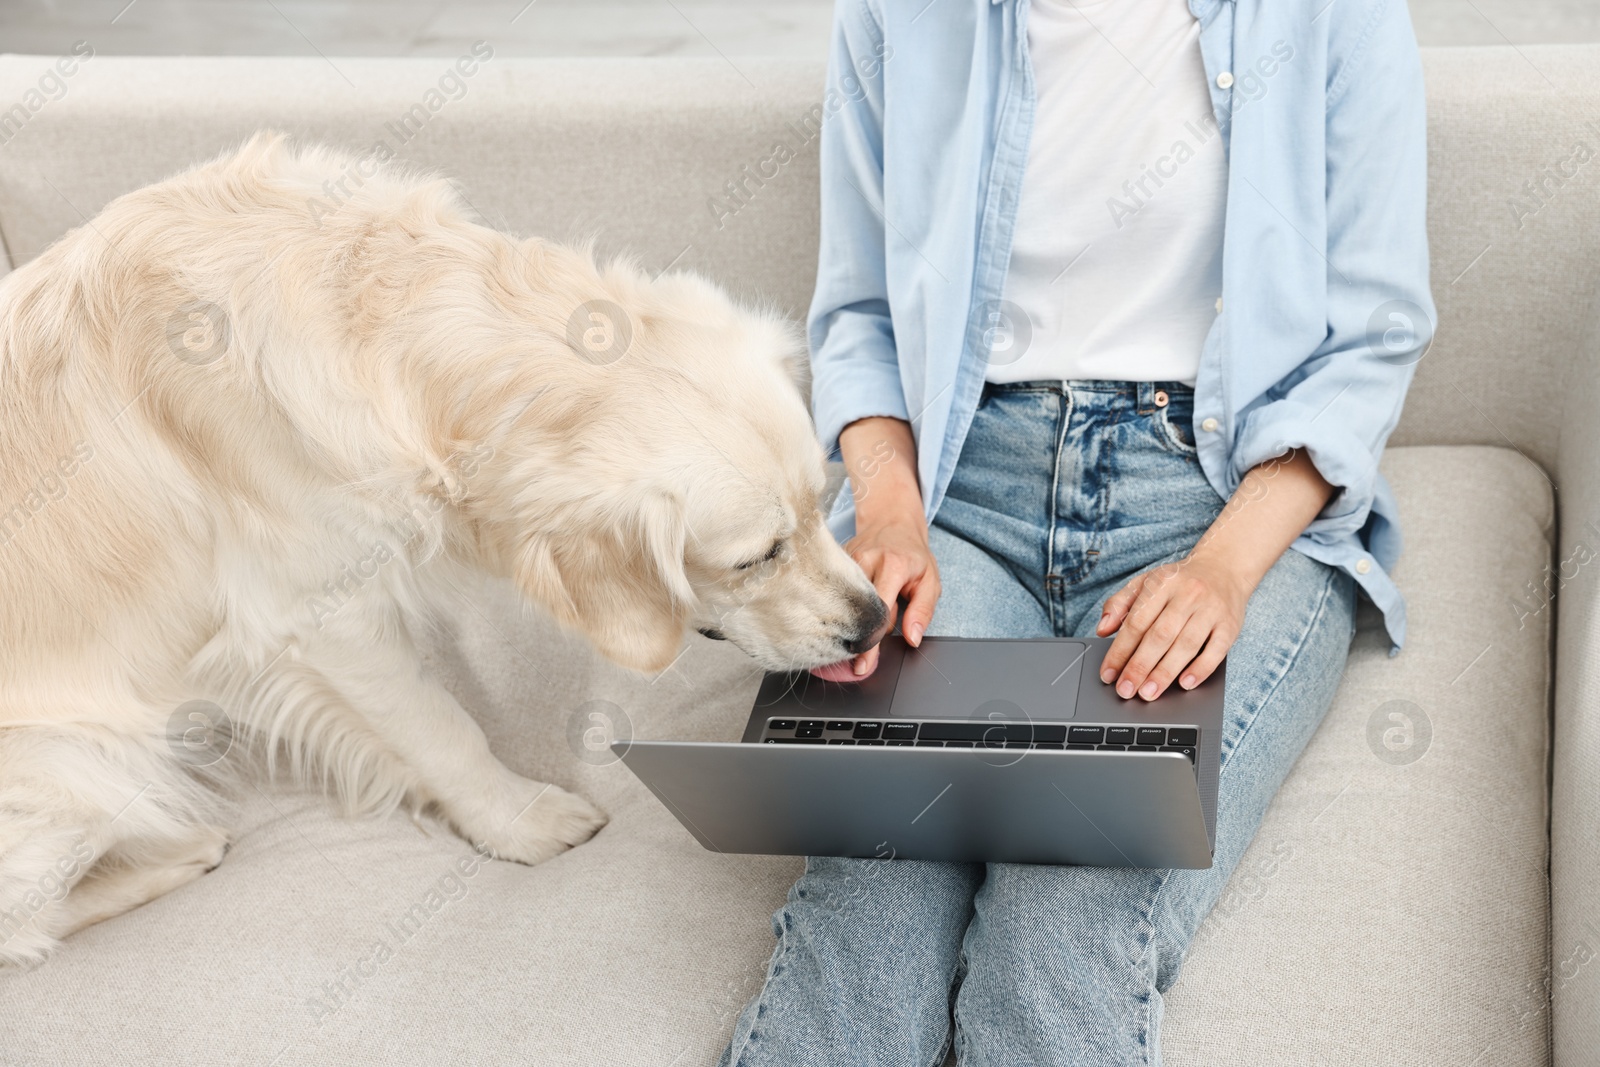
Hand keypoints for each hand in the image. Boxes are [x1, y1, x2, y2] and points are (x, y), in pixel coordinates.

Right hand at [813, 416, 937, 680]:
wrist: (891, 522)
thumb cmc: (912, 556)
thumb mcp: (930, 581)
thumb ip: (923, 611)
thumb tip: (912, 639)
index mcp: (892, 565)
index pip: (879, 609)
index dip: (872, 640)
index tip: (863, 665)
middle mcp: (864, 560)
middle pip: (856, 608)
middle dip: (858, 634)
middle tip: (859, 652)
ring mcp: (844, 560)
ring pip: (842, 601)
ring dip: (849, 619)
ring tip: (856, 622)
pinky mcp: (832, 562)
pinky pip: (832, 592)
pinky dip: (838, 607)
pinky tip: (843, 610)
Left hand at [1094, 551, 1250, 700]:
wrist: (1224, 567)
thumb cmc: (1178, 581)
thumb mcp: (1145, 582)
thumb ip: (1119, 604)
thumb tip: (1102, 630)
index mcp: (1162, 584)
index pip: (1136, 622)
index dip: (1120, 651)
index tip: (1108, 674)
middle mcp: (1188, 595)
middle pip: (1160, 636)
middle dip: (1139, 666)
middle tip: (1125, 690)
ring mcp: (1211, 610)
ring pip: (1186, 645)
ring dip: (1165, 673)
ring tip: (1148, 692)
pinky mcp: (1230, 625)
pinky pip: (1216, 650)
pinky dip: (1200, 669)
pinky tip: (1185, 684)